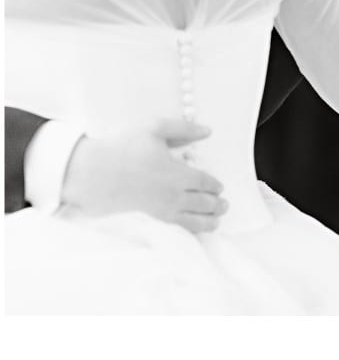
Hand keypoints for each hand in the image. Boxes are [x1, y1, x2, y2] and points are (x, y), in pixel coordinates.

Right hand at [60, 120, 226, 233]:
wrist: (92, 173)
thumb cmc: (123, 147)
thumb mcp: (154, 129)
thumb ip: (184, 130)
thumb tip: (208, 131)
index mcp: (177, 173)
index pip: (205, 182)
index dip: (215, 186)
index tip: (220, 187)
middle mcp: (173, 194)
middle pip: (203, 203)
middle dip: (217, 205)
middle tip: (224, 205)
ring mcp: (160, 208)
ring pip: (192, 220)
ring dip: (208, 221)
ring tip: (217, 221)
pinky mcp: (148, 216)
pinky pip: (174, 226)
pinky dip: (189, 229)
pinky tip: (193, 229)